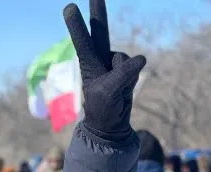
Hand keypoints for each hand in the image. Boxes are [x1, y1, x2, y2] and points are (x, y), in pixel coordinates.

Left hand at [63, 0, 145, 140]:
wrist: (111, 121)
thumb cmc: (103, 108)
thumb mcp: (110, 93)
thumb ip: (124, 74)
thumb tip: (141, 58)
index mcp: (88, 62)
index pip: (82, 40)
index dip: (77, 25)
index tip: (69, 7)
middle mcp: (100, 57)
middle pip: (101, 30)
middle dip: (97, 10)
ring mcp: (114, 61)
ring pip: (126, 60)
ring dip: (125, 75)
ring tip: (116, 90)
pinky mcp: (127, 67)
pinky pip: (135, 67)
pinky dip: (131, 79)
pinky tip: (123, 89)